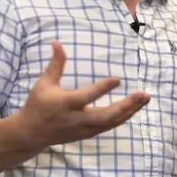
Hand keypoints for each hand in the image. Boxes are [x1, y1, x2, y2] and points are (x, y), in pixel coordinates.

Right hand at [17, 41, 149, 148]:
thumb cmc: (38, 105)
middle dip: (126, 106)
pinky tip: (135, 107)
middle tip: (143, 94)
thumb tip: (57, 42)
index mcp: (65, 104)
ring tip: (145, 99)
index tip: (118, 79)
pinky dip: (123, 117)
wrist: (31, 134)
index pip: (86, 97)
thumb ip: (55, 65)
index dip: (102, 89)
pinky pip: (110, 126)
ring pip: (111, 123)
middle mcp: (77, 119)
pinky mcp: (89, 134)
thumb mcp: (44, 84)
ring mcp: (84, 129)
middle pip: (106, 116)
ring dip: (130, 111)